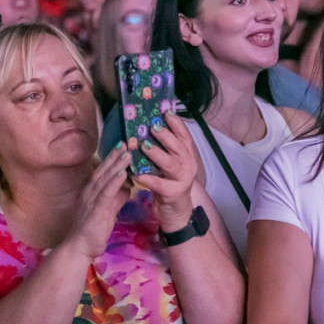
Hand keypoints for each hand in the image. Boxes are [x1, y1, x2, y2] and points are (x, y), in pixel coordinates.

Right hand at [67, 145, 132, 258]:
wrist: (79, 248)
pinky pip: (106, 193)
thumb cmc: (93, 230)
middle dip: (115, 156)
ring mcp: (91, 200)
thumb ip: (117, 198)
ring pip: (105, 178)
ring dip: (116, 164)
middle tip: (127, 141)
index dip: (112, 158)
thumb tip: (128, 185)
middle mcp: (90, 192)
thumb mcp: (109, 210)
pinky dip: (114, 182)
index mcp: (91, 191)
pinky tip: (122, 172)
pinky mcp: (96, 210)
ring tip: (127, 152)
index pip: (103, 171)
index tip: (122, 145)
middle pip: (104, 170)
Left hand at [133, 111, 198, 231]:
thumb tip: (149, 126)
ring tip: (143, 145)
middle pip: (178, 147)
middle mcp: (188, 165)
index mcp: (187, 155)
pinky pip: (159, 184)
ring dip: (157, 154)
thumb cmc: (170, 182)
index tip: (166, 111)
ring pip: (170, 164)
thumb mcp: (170, 163)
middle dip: (165, 136)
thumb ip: (165, 148)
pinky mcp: (173, 193)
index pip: (184, 136)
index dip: (176, 123)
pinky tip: (136, 174)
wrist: (176, 211)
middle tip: (152, 126)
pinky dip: (147, 178)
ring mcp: (182, 179)